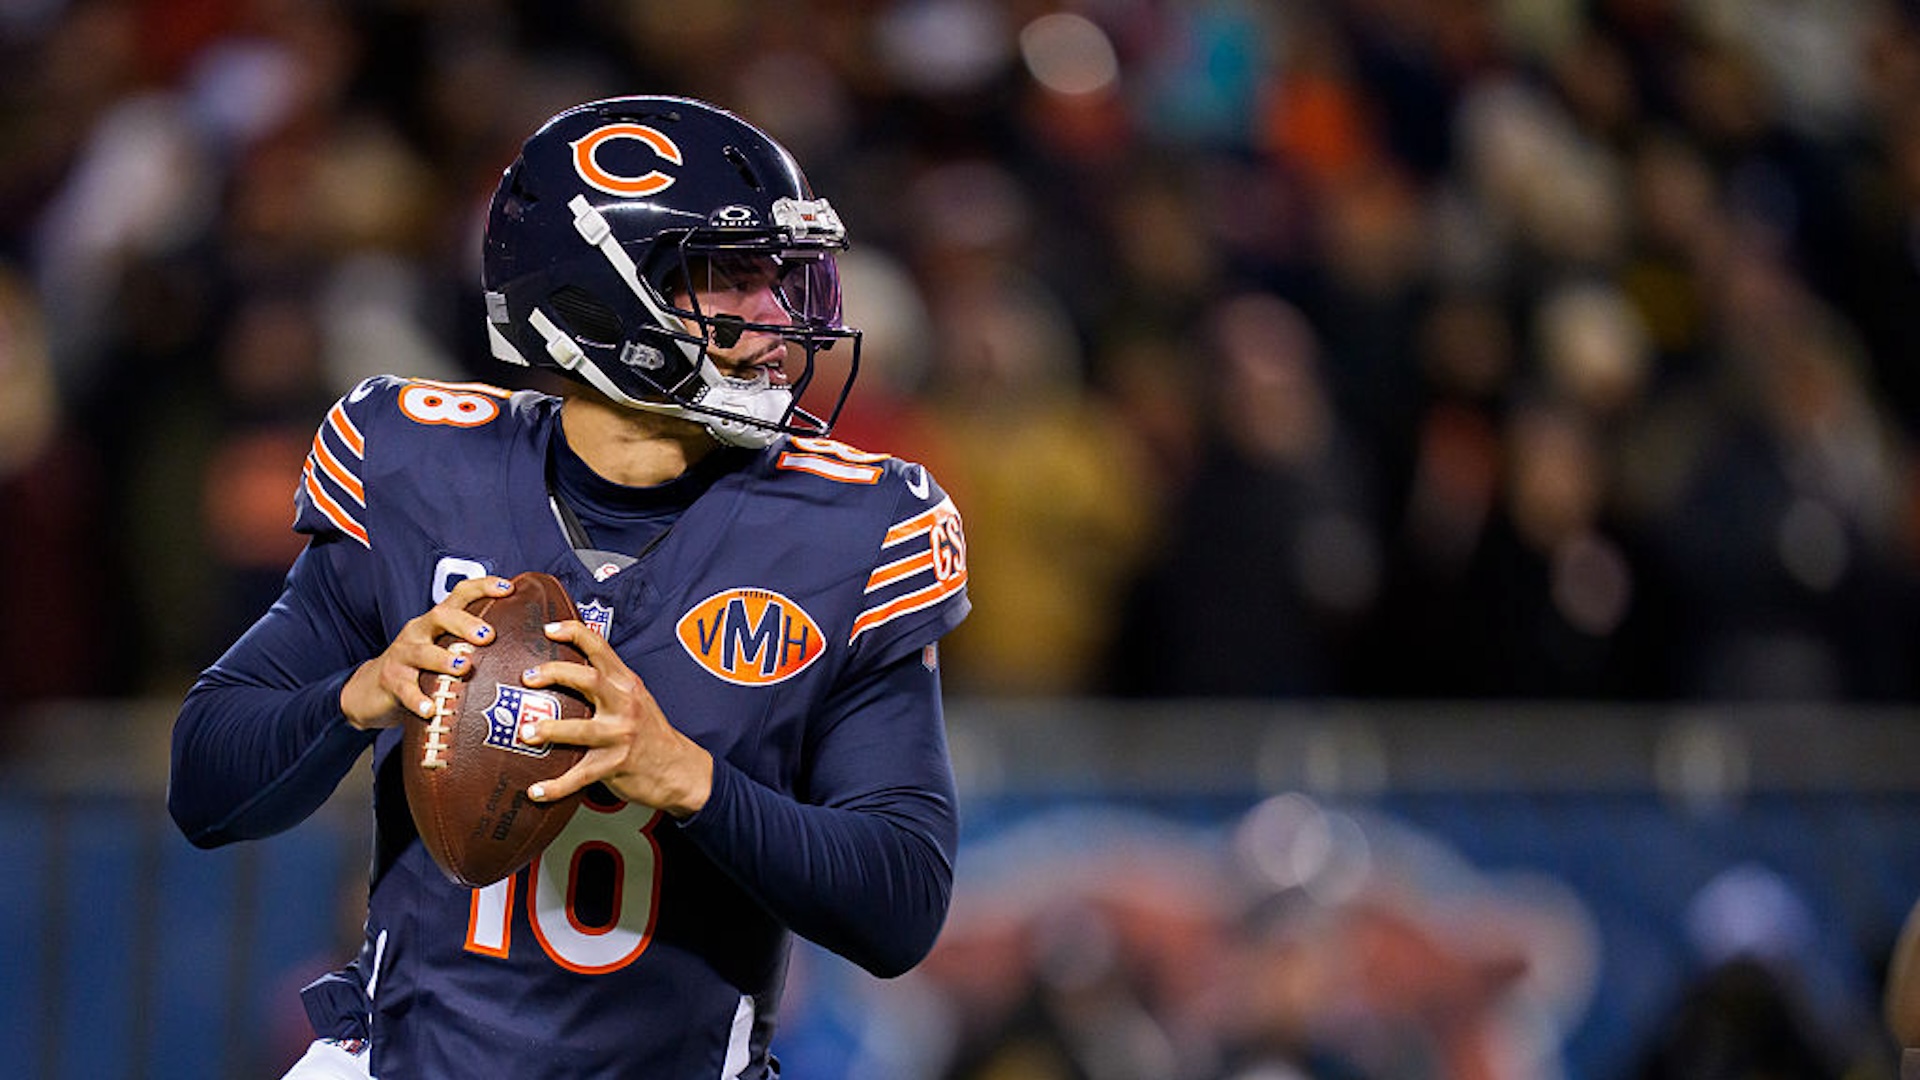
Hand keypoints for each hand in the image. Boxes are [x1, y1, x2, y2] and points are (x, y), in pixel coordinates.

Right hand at [339, 575, 512, 729]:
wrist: (371, 689)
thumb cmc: (421, 668)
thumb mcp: (444, 649)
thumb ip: (472, 645)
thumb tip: (523, 647)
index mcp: (437, 622)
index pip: (460, 594)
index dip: (483, 587)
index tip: (508, 588)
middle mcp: (419, 631)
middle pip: (441, 616)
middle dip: (465, 623)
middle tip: (489, 635)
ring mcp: (403, 655)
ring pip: (422, 652)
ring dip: (443, 659)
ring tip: (463, 668)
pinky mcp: (391, 681)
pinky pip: (404, 689)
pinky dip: (417, 699)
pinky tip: (430, 710)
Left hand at [517, 619, 714, 817]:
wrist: (680, 770)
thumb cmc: (650, 732)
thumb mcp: (635, 698)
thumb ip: (608, 683)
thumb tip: (565, 668)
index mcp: (627, 684)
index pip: (601, 648)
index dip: (574, 633)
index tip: (549, 629)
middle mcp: (625, 705)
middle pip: (590, 679)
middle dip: (555, 674)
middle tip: (527, 677)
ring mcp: (621, 736)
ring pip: (581, 730)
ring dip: (550, 730)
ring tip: (524, 732)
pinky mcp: (615, 766)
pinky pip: (580, 777)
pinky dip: (556, 786)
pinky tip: (536, 790)